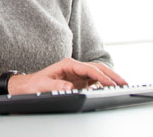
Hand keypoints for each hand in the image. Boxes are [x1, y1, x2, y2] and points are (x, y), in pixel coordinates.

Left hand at [8, 57, 127, 94]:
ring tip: (123, 85)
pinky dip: (104, 83)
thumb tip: (69, 87)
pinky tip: (112, 88)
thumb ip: (55, 86)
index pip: (89, 69)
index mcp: (68, 64)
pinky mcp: (78, 80)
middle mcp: (74, 66)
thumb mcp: (42, 86)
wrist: (27, 86)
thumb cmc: (33, 85)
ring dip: (111, 78)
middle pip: (97, 68)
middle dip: (112, 75)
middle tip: (125, 83)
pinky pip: (95, 80)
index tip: (111, 84)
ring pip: (98, 73)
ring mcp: (77, 73)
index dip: (101, 76)